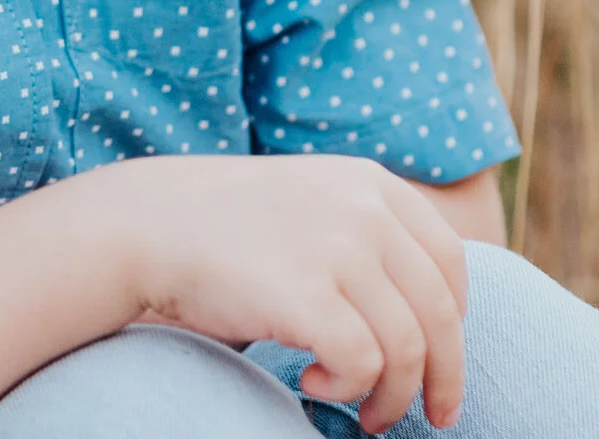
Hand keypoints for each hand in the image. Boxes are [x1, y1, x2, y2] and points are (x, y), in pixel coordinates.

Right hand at [98, 154, 468, 431]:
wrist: (143, 223)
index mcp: (370, 183)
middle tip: (433, 416)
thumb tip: (427, 312)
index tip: (441, 360)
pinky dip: (347, 387)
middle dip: (444, 378)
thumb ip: (364, 234)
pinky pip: (362, 363)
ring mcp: (337, 248)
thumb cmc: (223, 227)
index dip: (455, 322)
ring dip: (392, 396)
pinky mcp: (306, 293)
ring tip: (362, 413)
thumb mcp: (309, 205)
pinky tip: (311, 382)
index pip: (450, 261)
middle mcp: (364, 209)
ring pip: (408, 348)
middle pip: (439, 312)